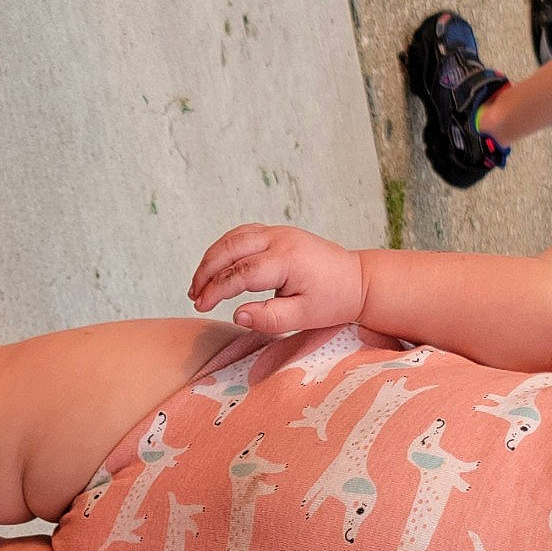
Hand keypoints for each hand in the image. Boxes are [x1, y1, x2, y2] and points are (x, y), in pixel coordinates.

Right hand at [188, 224, 366, 333]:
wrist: (357, 280)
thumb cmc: (333, 300)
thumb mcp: (304, 317)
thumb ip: (269, 318)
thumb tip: (236, 315)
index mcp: (287, 260)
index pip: (239, 272)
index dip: (216, 290)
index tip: (201, 306)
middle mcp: (280, 239)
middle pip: (230, 248)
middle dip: (206, 271)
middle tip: (194, 296)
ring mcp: (279, 232)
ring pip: (233, 237)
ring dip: (212, 258)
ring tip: (199, 285)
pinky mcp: (278, 233)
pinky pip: (243, 234)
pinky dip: (225, 248)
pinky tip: (217, 266)